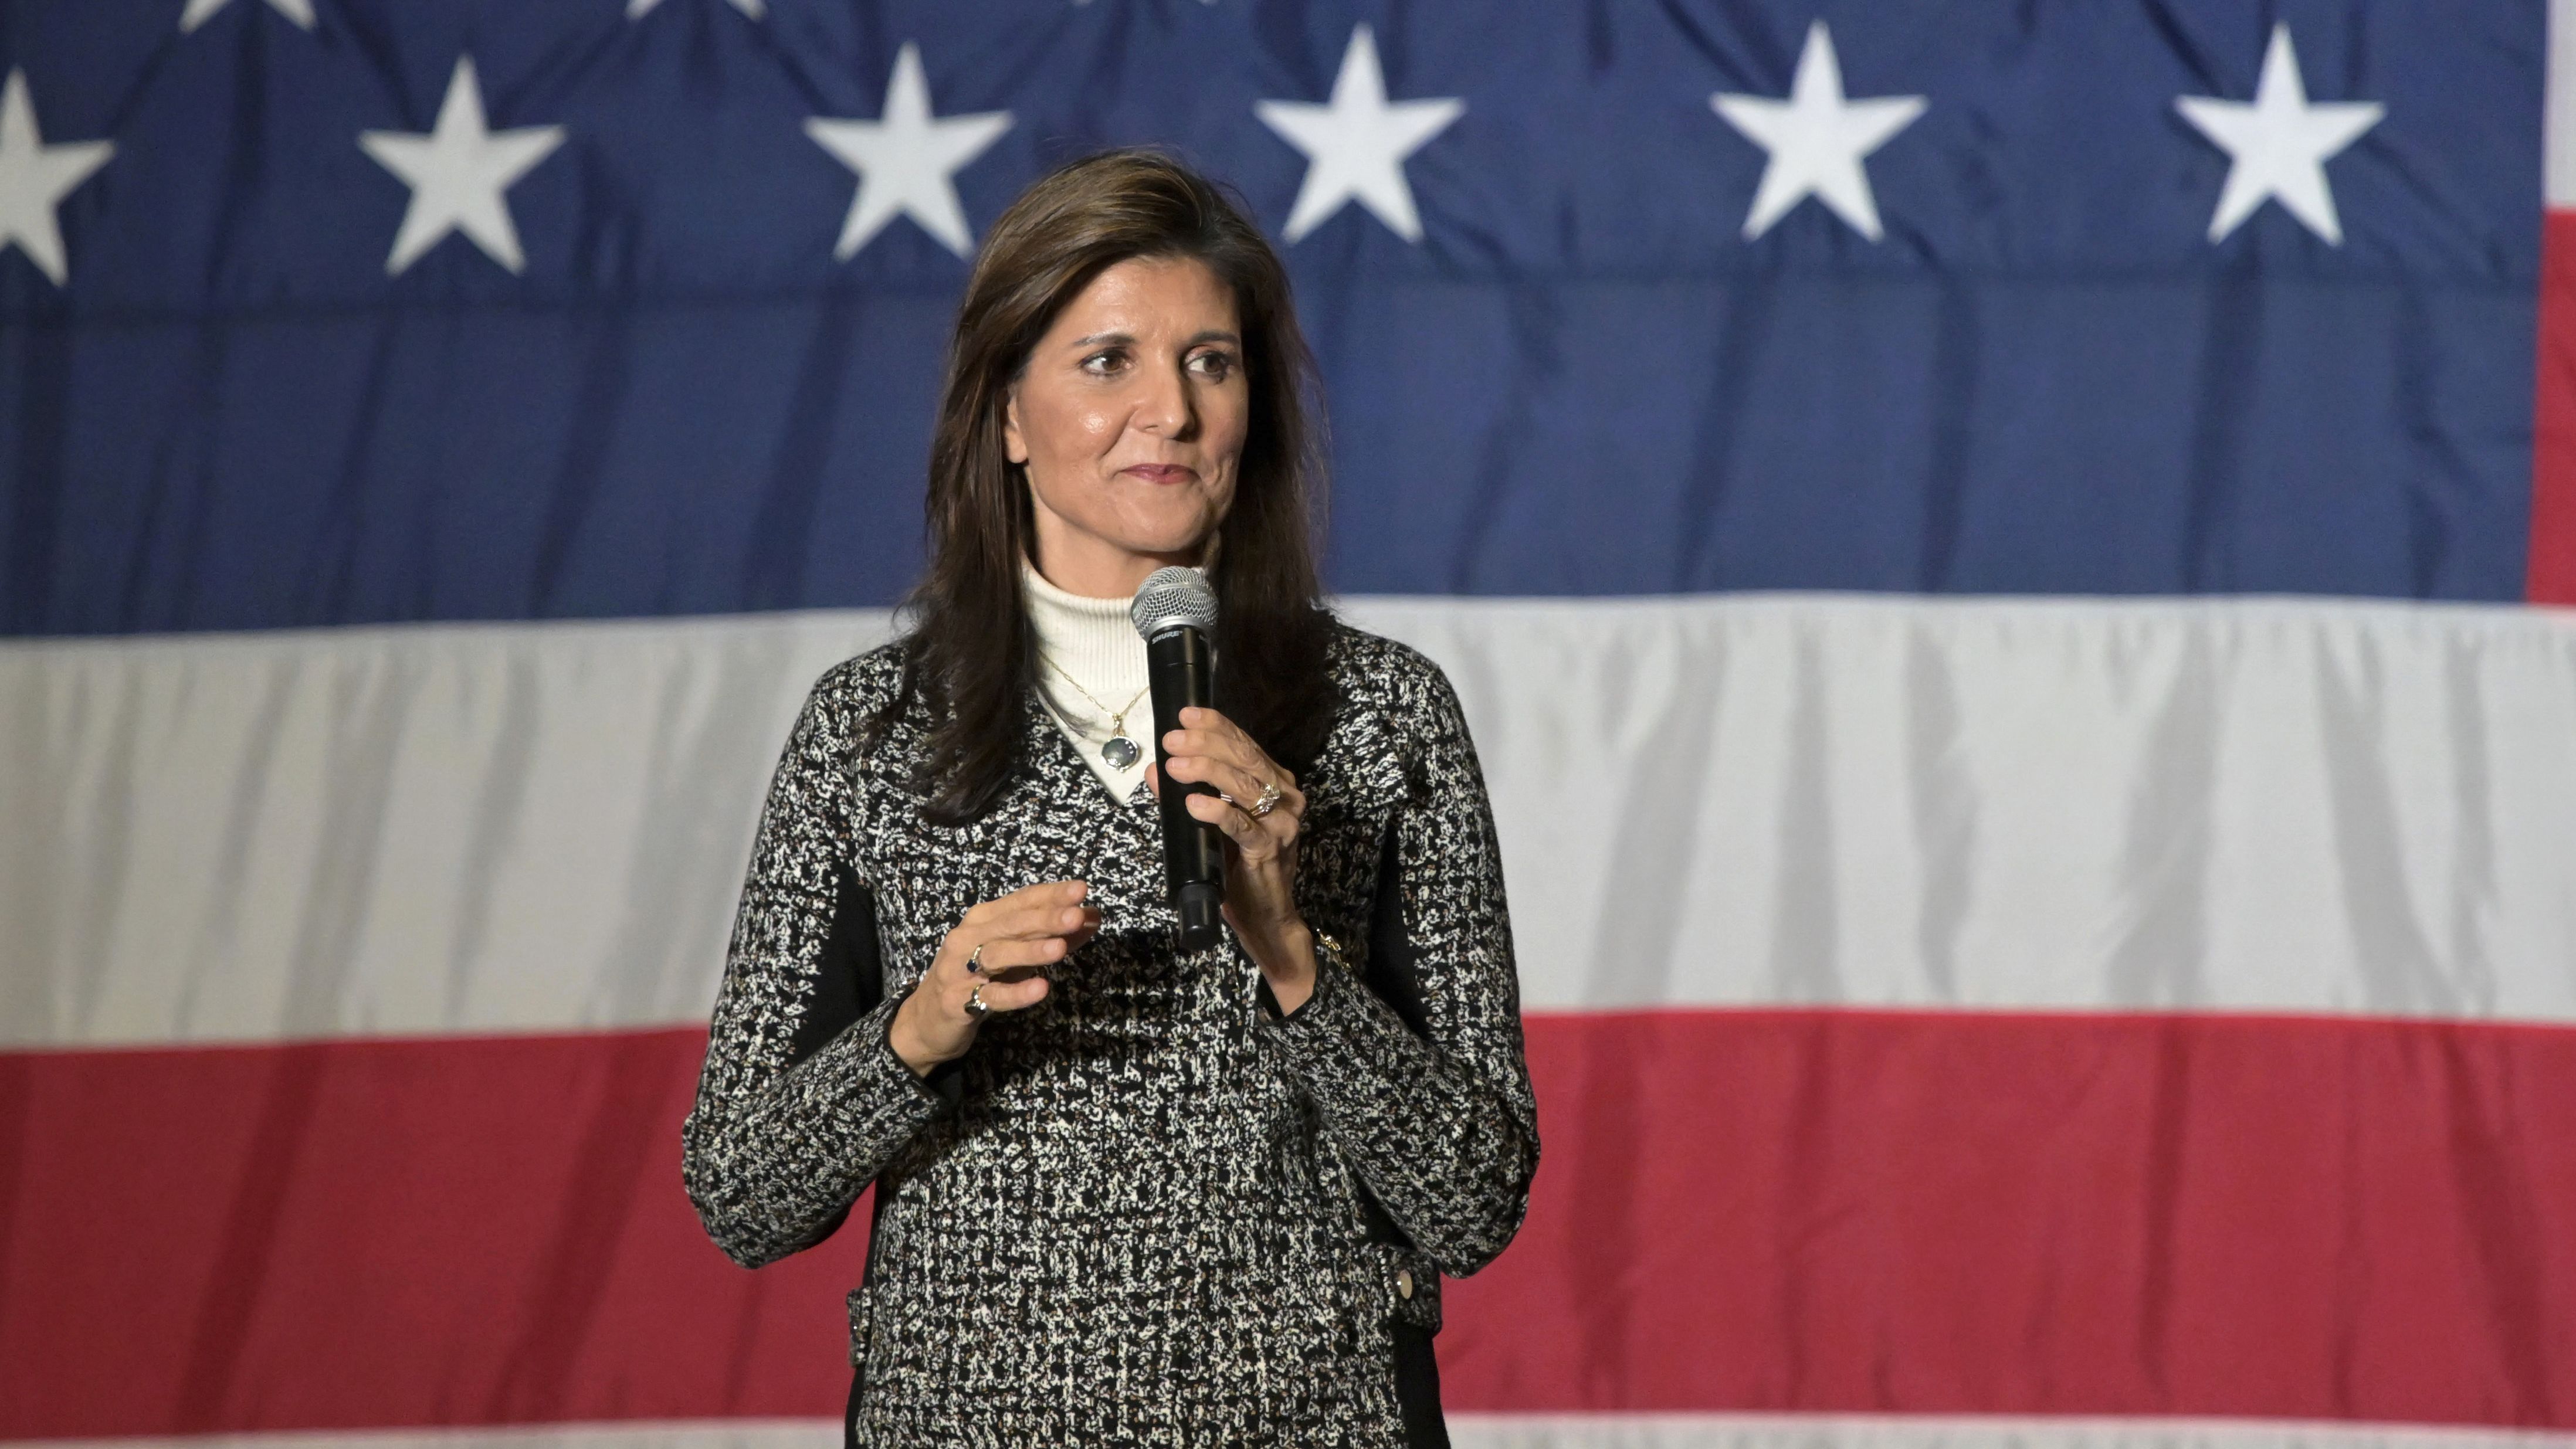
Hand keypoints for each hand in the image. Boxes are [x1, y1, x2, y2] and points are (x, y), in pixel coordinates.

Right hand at [889, 880, 1098, 1076]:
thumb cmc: (978, 979)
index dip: (1050, 895)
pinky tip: (1041, 988)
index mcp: (983, 920)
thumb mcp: (1015, 955)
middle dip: (1045, 918)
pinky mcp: (956, 1001)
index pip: (1020, 900)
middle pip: (1010, 924)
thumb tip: (1092, 917)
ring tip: (1061, 948)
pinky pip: (990, 995)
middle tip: (1076, 914)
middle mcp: (968, 938)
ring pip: (997, 955)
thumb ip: (1052, 935)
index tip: (1081, 890)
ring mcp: (959, 969)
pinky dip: (1016, 992)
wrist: (927, 1021)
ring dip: (1030, 951)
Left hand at [1148, 706, 1316, 1012]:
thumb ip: (1186, 794)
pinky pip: (1242, 825)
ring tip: (1175, 766)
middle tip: (1172, 739)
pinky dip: (1217, 811)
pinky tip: (1193, 804)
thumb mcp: (1210, 825)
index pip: (1244, 743)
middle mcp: (1285, 797)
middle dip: (1206, 744)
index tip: (1184, 714)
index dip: (1215, 725)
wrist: (1266, 917)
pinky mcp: (1269, 850)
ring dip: (1207, 771)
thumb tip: (1155, 768)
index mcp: (1275, 783)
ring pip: (1244, 786)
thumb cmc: (1239, 868)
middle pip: (1245, 758)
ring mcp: (1282, 823)